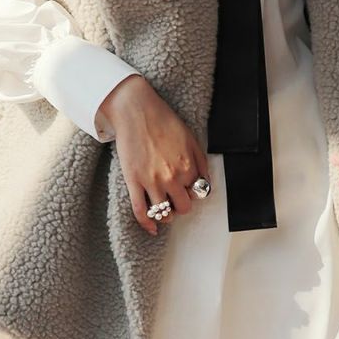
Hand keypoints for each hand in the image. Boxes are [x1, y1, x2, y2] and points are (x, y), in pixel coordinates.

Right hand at [100, 76, 212, 235]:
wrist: (136, 110)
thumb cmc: (163, 120)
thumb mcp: (191, 138)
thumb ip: (200, 162)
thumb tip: (205, 184)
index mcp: (188, 166)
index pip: (198, 195)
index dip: (193, 194)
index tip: (186, 192)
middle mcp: (172, 177)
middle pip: (183, 208)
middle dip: (181, 206)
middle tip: (175, 200)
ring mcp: (152, 181)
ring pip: (163, 213)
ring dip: (165, 215)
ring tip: (163, 209)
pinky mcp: (134, 181)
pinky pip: (141, 211)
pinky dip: (146, 224)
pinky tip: (151, 229)